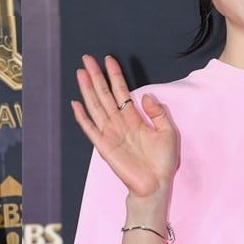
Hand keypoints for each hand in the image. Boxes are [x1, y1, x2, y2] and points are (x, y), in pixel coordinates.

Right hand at [71, 55, 178, 197]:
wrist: (155, 184)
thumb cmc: (163, 161)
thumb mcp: (168, 131)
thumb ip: (158, 113)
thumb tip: (146, 96)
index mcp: (133, 118)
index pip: (121, 91)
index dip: (115, 75)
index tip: (108, 59)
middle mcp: (119, 123)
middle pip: (104, 94)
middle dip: (96, 76)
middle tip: (87, 59)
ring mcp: (109, 133)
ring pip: (95, 106)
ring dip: (87, 90)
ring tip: (80, 73)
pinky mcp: (103, 146)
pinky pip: (90, 129)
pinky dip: (82, 117)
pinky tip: (75, 104)